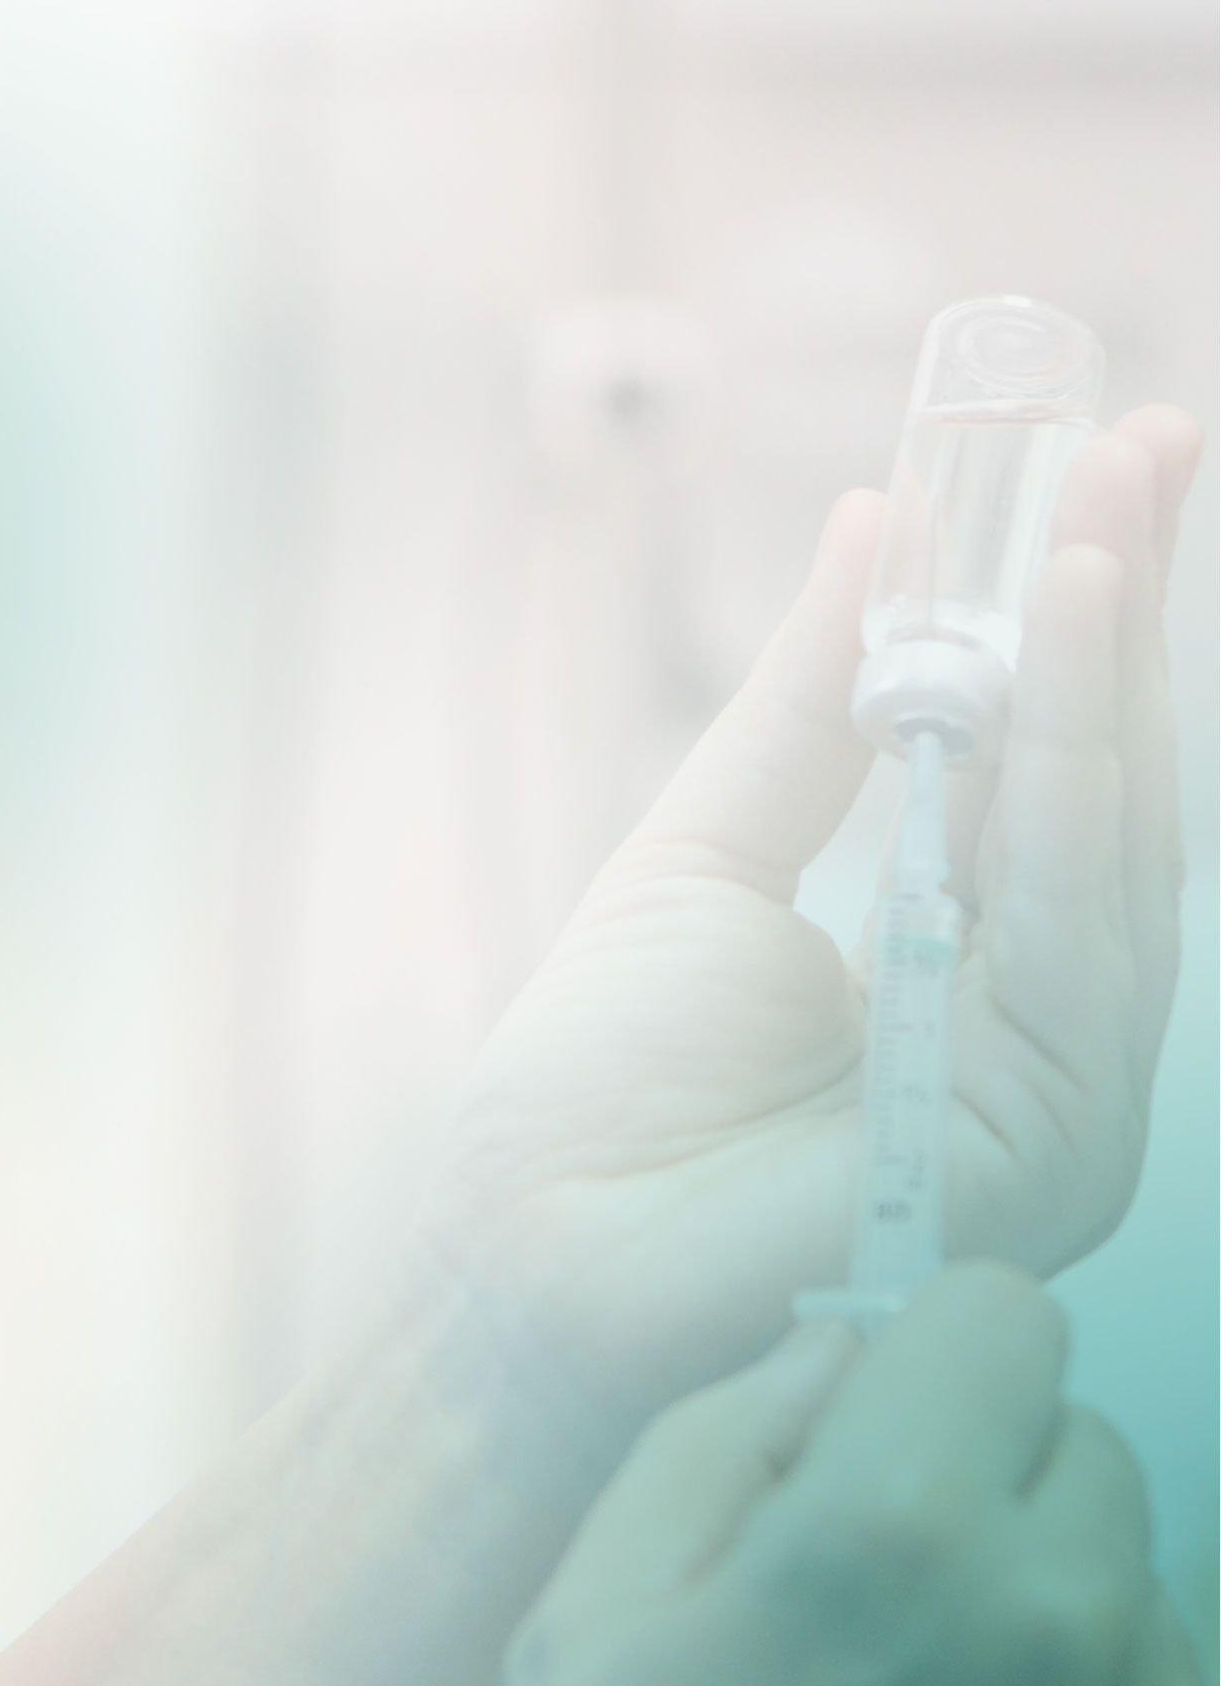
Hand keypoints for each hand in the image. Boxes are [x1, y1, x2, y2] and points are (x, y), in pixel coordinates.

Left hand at [424, 408, 1200, 1471]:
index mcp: (974, 950)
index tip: (1115, 463)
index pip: (1056, 761)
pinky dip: (1071, 786)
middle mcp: (1041, 1018)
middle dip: (1130, 615)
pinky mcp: (1046, 1136)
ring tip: (1101, 529)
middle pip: (1114, 788)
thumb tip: (880, 523)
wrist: (539, 1235)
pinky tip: (1065, 663)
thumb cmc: (607, 1066)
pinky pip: (1073, 933)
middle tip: (1146, 450)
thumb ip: (815, 697)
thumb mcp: (718, 836)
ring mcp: (1060, 1087)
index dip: (1090, 617)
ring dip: (1112, 678)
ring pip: (1114, 847)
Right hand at [499, 1265, 1217, 1685]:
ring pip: (1129, 1575)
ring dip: (1049, 1604)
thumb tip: (841, 1346)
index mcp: (899, 1533)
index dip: (927, 1356)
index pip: (1006, 1312)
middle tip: (879, 1596)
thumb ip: (725, 1434)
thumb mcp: (598, 1620)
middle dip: (988, 1475)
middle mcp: (1065, 1624)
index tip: (870, 1431)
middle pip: (1078, 1434)